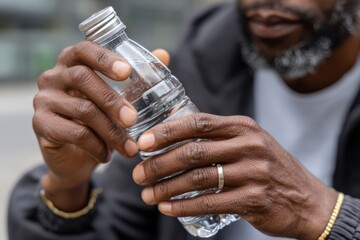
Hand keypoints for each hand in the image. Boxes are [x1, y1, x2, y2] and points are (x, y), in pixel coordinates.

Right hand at [33, 40, 168, 210]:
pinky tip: (108, 156)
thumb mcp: (118, 99)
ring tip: (130, 148)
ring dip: (111, 131)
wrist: (75, 159)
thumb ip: (137, 78)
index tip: (128, 73)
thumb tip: (163, 55)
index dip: (105, 58)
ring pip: (82, 110)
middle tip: (133, 120)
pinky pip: (74, 133)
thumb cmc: (99, 121)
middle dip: (113, 100)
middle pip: (82, 78)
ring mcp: (43, 100)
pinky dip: (96, 146)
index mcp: (72, 63)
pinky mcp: (40, 124)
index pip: (84, 50)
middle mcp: (53, 77)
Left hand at [133, 113, 337, 239]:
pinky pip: (210, 202)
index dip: (166, 132)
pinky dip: (184, 206)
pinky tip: (168, 208)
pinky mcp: (254, 199)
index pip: (197, 123)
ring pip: (198, 178)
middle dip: (159, 164)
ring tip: (147, 194)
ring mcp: (253, 173)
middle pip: (193, 152)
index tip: (143, 142)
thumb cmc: (269, 168)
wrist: (307, 200)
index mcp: (243, 128)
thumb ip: (216, 136)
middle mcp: (249, 146)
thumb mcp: (248, 142)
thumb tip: (171, 129)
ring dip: (167, 187)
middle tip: (138, 174)